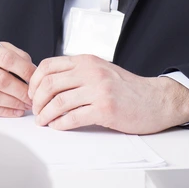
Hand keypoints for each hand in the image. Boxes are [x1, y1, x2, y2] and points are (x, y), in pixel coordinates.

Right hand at [0, 40, 35, 116]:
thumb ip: (13, 54)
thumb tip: (32, 69)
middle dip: (21, 91)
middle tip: (32, 97)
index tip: (35, 79)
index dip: (25, 70)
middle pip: (0, 79)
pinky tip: (13, 111)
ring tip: (25, 105)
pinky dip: (2, 111)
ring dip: (13, 103)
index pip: (6, 58)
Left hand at [27, 54, 188, 133]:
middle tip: (35, 111)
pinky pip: (73, 118)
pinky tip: (57, 126)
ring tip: (43, 121)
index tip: (32, 93)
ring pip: (59, 102)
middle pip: (50, 84)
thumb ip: (77, 73)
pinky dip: (60, 124)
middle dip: (37, 100)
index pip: (49, 66)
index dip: (35, 81)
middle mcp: (91, 72)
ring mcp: (98, 90)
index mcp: (86, 60)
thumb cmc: (127, 88)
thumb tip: (48, 83)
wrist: (156, 100)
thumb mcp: (100, 70)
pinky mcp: (105, 109)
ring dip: (46, 114)